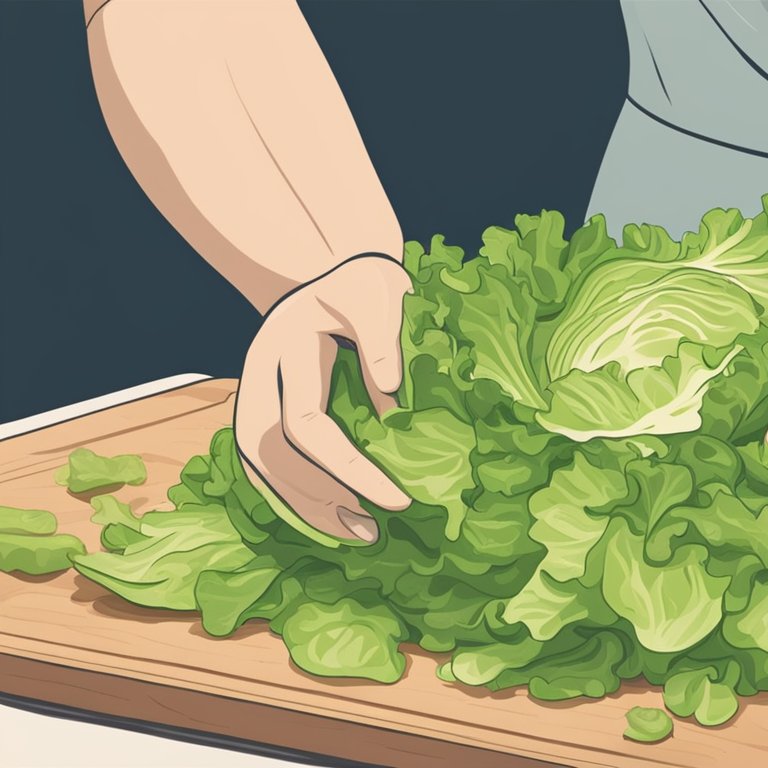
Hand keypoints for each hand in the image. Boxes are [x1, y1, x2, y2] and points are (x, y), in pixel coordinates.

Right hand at [235, 256, 412, 542]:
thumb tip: (389, 394)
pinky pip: (266, 463)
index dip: (348, 468)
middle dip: (318, 498)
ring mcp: (254, 392)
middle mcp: (257, 373)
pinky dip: (295, 495)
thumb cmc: (365, 284)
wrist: (335, 273)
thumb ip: (383, 337)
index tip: (397, 499)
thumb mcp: (381, 292)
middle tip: (372, 528)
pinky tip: (332, 517)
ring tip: (357, 534)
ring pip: (258, 465)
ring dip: (304, 506)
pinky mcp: (264, 408)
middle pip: (269, 453)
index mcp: (283, 345)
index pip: (305, 424)